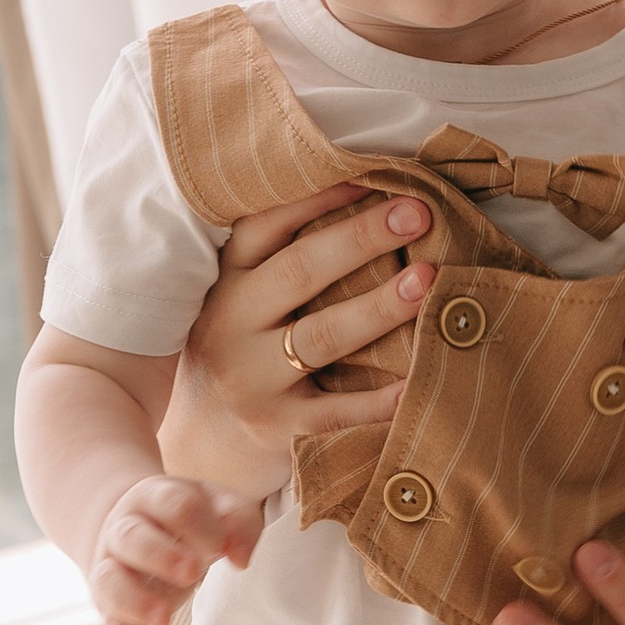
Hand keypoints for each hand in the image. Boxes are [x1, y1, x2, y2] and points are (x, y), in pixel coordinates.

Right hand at [87, 473, 263, 624]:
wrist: (138, 526)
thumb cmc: (190, 518)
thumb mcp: (218, 506)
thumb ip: (238, 521)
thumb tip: (241, 559)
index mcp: (153, 497)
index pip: (172, 504)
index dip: (199, 526)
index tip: (221, 548)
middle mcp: (124, 529)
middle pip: (131, 538)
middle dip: (160, 556)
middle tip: (192, 572)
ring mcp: (111, 567)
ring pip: (108, 582)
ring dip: (135, 601)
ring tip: (166, 618)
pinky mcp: (110, 605)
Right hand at [159, 182, 435, 499]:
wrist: (198, 449)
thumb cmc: (238, 356)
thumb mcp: (238, 303)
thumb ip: (279, 262)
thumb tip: (365, 199)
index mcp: (226, 283)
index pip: (264, 227)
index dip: (316, 197)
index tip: (371, 175)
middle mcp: (232, 325)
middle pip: (298, 272)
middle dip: (360, 238)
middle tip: (417, 212)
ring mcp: (253, 381)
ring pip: (320, 337)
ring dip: (377, 306)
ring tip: (426, 280)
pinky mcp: (278, 430)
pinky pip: (336, 412)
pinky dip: (379, 398)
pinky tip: (419, 379)